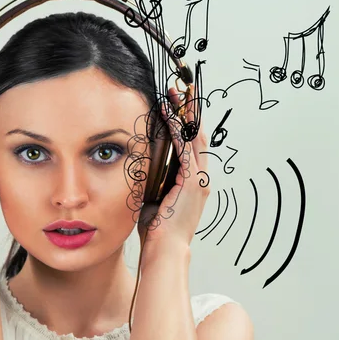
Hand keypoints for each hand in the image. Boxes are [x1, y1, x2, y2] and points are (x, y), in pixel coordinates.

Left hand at [138, 86, 209, 255]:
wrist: (165, 251)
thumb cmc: (158, 232)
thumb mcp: (152, 202)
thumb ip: (151, 185)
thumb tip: (137, 173)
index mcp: (192, 183)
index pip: (191, 145)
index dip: (185, 122)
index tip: (176, 104)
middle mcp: (200, 179)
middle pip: (197, 135)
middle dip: (189, 110)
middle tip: (180, 88)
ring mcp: (199, 180)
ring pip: (194, 138)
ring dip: (184, 114)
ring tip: (175, 94)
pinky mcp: (192, 183)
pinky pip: (185, 151)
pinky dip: (178, 132)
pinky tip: (170, 116)